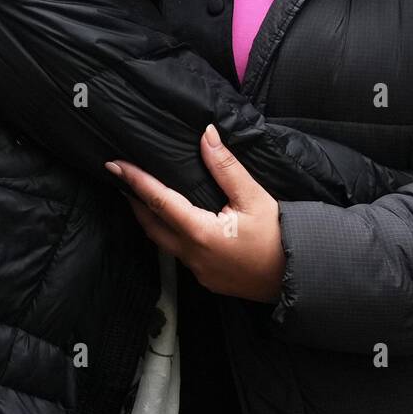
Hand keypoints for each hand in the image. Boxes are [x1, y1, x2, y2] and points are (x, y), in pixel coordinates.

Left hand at [107, 125, 286, 302]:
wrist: (297, 276)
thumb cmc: (279, 236)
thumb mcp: (254, 197)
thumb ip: (226, 167)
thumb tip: (206, 136)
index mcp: (200, 232)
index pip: (158, 200)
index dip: (135, 181)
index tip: (115, 165)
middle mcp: (192, 254)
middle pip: (151, 224)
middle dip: (134, 201)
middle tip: (122, 179)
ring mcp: (197, 270)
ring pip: (163, 241)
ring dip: (151, 218)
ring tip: (143, 196)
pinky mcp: (206, 278)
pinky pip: (179, 253)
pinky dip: (170, 233)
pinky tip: (176, 221)